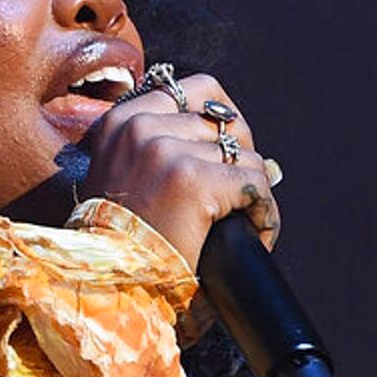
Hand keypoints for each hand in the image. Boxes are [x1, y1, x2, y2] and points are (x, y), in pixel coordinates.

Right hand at [83, 72, 279, 268]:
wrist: (106, 287)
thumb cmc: (119, 246)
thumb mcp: (129, 184)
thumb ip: (178, 156)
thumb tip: (270, 163)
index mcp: (121, 121)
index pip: (197, 89)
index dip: (224, 121)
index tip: (228, 154)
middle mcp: (140, 127)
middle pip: (226, 122)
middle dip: (242, 160)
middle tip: (241, 198)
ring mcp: (164, 150)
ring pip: (245, 156)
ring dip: (254, 193)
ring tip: (248, 223)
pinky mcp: (191, 180)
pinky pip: (253, 183)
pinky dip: (265, 212)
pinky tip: (257, 233)